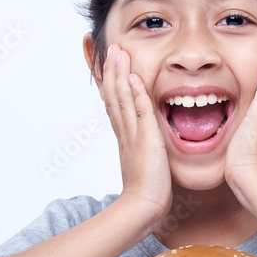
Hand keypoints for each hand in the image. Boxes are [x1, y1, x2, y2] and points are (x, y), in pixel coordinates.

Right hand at [99, 44, 172, 222]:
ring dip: (119, 73)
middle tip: (110, 49)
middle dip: (111, 71)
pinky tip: (133, 75)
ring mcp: (132, 134)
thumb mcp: (144, 165)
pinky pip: (138, 110)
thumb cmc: (147, 193)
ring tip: (118, 52)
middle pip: (112, 95)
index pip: (114, 104)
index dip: (110, 84)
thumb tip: (148, 147)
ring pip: (121, 98)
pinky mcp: (145, 139)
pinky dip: (135, 92)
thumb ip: (145, 151)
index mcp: (125, 137)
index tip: (108, 66)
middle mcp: (124, 132)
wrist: (142, 208)